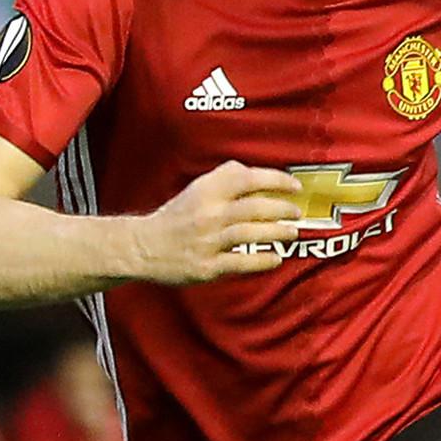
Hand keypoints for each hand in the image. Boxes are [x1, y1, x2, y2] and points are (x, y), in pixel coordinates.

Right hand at [135, 161, 303, 284]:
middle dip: (282, 209)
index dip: (275, 180)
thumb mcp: (197, 189)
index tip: (295, 186)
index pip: (246, 178)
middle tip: (297, 212)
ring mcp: (207, 241)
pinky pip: (241, 263)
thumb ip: (225, 179)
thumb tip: (258, 174)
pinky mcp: (206, 266)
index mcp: (205, 192)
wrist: (142, 247)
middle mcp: (207, 214)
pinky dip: (262, 261)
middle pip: (253, 207)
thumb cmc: (177, 217)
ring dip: (277, 232)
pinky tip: (276, 258)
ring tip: (292, 232)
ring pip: (249, 233)